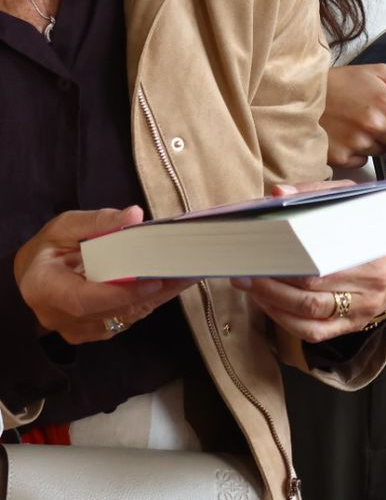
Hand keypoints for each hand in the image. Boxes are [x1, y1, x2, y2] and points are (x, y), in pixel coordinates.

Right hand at [16, 208, 194, 344]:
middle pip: (111, 311)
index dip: (120, 294)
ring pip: (125, 317)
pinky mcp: (95, 332)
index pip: (83, 299)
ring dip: (159, 296)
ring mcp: (77, 329)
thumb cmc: (48, 249)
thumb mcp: (64, 227)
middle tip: (184, 270)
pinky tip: (174, 282)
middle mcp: (59, 316)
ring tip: (188, 272)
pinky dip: (152, 300)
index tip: (152, 281)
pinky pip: (128, 319)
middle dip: (151, 292)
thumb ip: (97, 222)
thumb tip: (133, 216)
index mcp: (44, 288)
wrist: (34, 276)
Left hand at [230, 184, 385, 342]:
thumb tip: (279, 194)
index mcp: (373, 247)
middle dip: (270, 278)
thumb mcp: (355, 202)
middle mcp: (371, 282)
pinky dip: (284, 320)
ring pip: (308, 311)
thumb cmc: (372, 233)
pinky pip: (312, 331)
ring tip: (250, 285)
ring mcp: (361, 308)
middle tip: (245, 269)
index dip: (287, 253)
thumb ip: (316, 194)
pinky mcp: (351, 326)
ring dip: (272, 299)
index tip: (260, 247)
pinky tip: (268, 304)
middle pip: (311, 285)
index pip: (323, 254)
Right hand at [322, 63, 385, 169]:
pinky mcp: (340, 157)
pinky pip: (361, 160)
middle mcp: (374, 126)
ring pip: (381, 151)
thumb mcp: (379, 72)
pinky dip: (357, 150)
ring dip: (374, 141)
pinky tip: (344, 134)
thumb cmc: (342, 82)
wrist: (299, 93)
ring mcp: (356, 143)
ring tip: (354, 122)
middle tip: (373, 116)